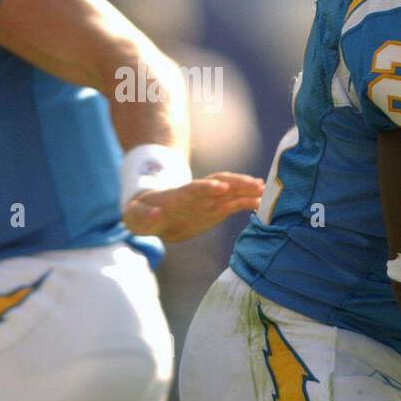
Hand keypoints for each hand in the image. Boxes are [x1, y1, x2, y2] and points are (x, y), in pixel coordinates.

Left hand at [122, 172, 263, 242]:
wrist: (151, 214)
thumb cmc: (140, 214)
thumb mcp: (135, 217)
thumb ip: (145, 216)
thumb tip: (157, 214)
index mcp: (178, 196)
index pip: (194, 189)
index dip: (207, 188)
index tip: (221, 188)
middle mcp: (197, 195)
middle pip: (219, 184)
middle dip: (236, 184)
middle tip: (256, 185)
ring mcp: (208, 200)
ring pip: (230, 191)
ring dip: (246, 190)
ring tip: (264, 191)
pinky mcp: (215, 209)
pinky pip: (234, 204)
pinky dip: (247, 202)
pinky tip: (261, 204)